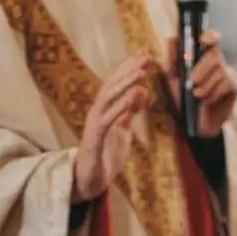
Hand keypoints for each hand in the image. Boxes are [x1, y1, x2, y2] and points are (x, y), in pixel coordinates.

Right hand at [74, 53, 153, 202]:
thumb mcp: (122, 132)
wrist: (89, 182)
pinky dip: (120, 107)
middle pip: (112, 84)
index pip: (117, 83)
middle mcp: (97, 112)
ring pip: (108, 97)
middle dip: (129, 69)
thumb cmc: (105, 158)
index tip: (145, 53)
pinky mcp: (94, 138)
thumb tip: (141, 94)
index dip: (130, 67)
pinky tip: (132, 97)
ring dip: (124, 83)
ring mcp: (94, 124)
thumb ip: (129, 114)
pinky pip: (107, 119)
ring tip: (141, 73)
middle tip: (146, 56)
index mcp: (105, 110)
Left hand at [166, 30, 236, 137]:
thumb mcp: (174, 79)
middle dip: (203, 68)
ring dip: (206, 85)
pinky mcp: (234, 87)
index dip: (210, 36)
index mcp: (204, 56)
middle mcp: (218, 61)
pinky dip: (213, 94)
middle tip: (193, 81)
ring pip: (219, 72)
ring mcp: (228, 73)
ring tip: (197, 96)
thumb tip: (172, 38)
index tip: (203, 40)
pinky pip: (226, 85)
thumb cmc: (184, 99)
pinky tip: (207, 101)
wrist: (195, 124)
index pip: (212, 38)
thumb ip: (173, 59)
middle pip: (215, 55)